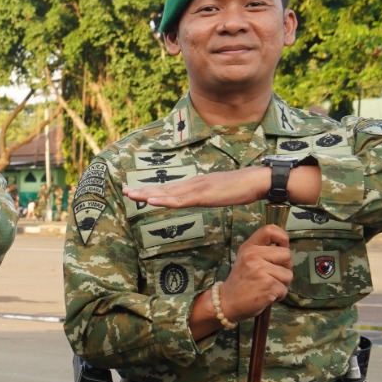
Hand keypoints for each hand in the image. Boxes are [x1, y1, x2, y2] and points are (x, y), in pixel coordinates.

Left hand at [124, 162, 319, 209]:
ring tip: (131, 195)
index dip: (151, 190)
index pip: (169, 188)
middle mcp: (193, 184)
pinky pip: (181, 199)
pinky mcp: (204, 195)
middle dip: (143, 190)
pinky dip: (165, 200)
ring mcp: (197, 188)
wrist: (258, 181)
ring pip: (168, 193)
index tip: (135, 191)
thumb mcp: (217, 193)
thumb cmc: (240, 187)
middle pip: (164, 188)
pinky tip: (153, 200)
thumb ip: (206, 196)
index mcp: (195, 184)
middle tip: (124, 191)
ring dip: (148, 194)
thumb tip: (198, 199)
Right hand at [219, 224, 293, 321]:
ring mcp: (260, 270)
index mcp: (249, 248)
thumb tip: (285, 249)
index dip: (282, 237)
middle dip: (285, 267)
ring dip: (282, 283)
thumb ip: (262, 252)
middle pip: (286, 254)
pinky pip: (285, 289)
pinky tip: (266, 296)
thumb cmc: (240, 282)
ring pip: (288, 274)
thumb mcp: (246, 260)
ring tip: (267, 287)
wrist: (226, 303)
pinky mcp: (268, 285)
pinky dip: (279, 295)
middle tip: (271, 275)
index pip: (269, 230)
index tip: (281, 246)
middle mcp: (253, 256)